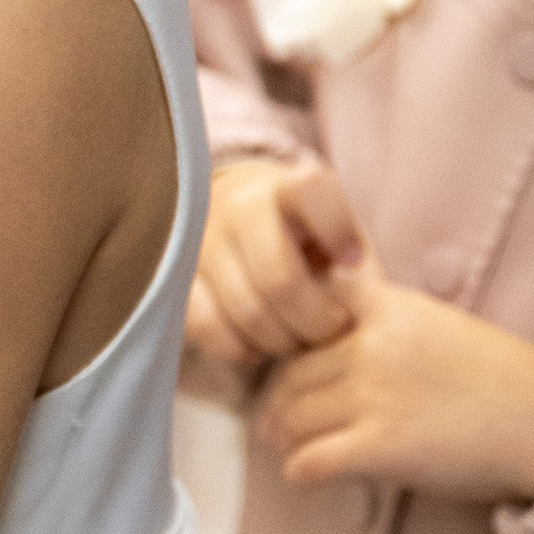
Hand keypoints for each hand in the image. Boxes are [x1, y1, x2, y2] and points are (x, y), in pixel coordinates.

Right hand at [185, 158, 364, 384]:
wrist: (238, 215)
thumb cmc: (304, 235)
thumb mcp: (334, 231)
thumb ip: (352, 261)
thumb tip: (356, 306)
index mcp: (286, 186)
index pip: (312, 192)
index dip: (338, 228)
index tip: (355, 260)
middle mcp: (238, 206)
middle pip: (279, 278)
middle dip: (314, 321)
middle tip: (332, 330)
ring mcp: (201, 240)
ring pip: (244, 310)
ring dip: (281, 340)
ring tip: (300, 340)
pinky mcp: (177, 275)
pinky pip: (206, 325)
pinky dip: (239, 347)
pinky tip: (260, 347)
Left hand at [252, 267, 533, 505]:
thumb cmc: (500, 379)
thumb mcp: (437, 324)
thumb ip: (383, 321)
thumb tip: (327, 337)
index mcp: (388, 307)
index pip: (306, 305)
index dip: (287, 337)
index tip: (284, 358)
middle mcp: (373, 345)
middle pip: (289, 373)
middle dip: (278, 401)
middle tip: (275, 420)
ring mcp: (373, 396)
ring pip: (291, 417)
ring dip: (285, 438)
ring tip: (290, 448)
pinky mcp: (378, 448)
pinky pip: (308, 461)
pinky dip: (299, 472)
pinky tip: (308, 476)